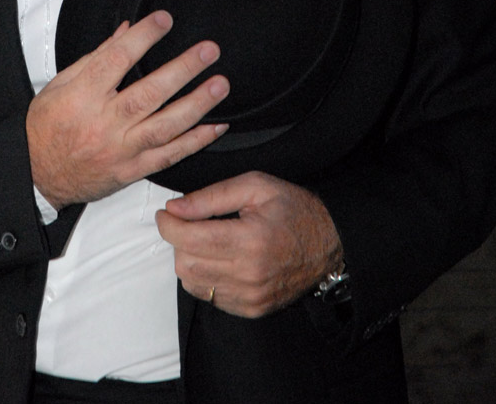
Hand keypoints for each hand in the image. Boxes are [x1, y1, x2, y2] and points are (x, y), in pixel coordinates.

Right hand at [26, 11, 228, 208]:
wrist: (37, 174)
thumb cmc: (46, 127)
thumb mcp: (61, 84)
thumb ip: (97, 56)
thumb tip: (127, 29)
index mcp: (83, 96)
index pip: (117, 59)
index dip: (143, 37)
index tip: (164, 20)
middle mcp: (104, 122)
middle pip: (149, 93)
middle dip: (182, 70)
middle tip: (207, 51)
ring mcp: (120, 149)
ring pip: (165, 127)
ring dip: (196, 105)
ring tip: (219, 85)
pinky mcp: (131, 170)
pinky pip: (169, 156)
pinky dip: (195, 141)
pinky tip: (215, 125)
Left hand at [156, 171, 342, 317]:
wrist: (329, 244)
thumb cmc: (292, 208)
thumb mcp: (255, 186)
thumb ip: (211, 196)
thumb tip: (174, 208)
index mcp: (250, 240)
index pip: (190, 239)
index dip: (168, 224)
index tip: (166, 213)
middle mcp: (249, 275)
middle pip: (185, 263)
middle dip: (178, 240)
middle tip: (188, 222)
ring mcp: (251, 297)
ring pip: (192, 283)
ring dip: (189, 259)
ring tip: (205, 240)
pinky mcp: (252, 310)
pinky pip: (209, 297)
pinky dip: (204, 278)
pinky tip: (219, 259)